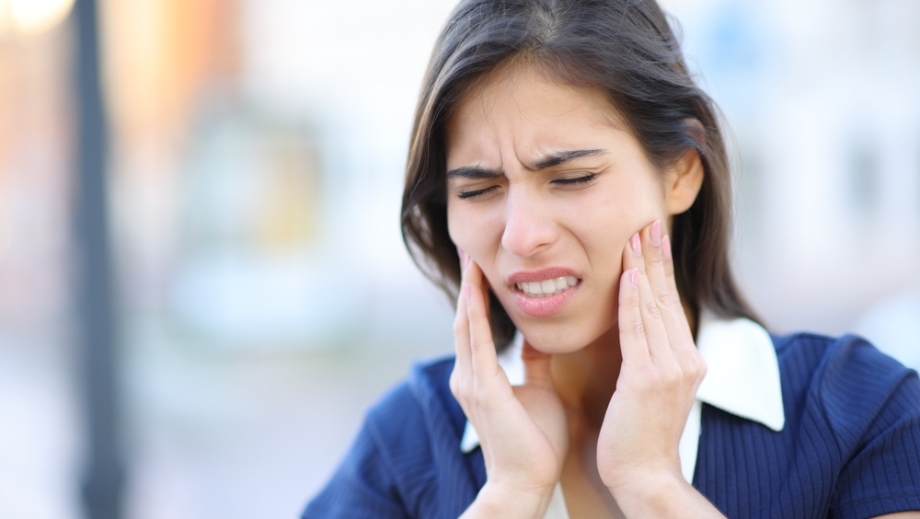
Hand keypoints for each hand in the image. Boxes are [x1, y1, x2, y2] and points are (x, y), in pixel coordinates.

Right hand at [452, 250, 567, 517]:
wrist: (526, 482)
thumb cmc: (536, 442)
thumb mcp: (538, 391)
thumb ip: (534, 364)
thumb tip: (539, 338)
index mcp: (481, 376)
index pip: (478, 326)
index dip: (479, 294)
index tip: (482, 264)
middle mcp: (468, 375)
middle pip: (465, 319)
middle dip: (468, 284)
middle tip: (470, 249)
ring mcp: (470, 382)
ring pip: (467, 326)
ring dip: (469, 291)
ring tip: (471, 258)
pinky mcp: (481, 389)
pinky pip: (477, 343)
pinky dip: (476, 314)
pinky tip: (477, 289)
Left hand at [596, 220, 706, 496]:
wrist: (644, 476)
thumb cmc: (637, 436)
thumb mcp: (648, 390)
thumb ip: (648, 358)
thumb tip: (636, 330)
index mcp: (686, 360)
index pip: (669, 305)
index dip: (660, 271)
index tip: (651, 239)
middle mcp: (685, 360)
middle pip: (666, 299)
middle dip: (655, 259)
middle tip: (647, 222)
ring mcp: (670, 370)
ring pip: (653, 309)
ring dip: (643, 269)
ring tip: (635, 237)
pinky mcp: (649, 380)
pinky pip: (638, 332)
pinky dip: (633, 301)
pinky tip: (629, 276)